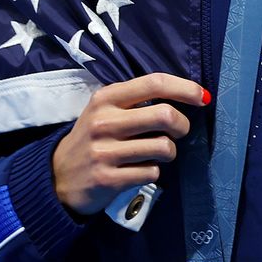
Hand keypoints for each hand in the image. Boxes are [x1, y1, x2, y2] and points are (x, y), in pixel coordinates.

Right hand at [52, 73, 210, 215]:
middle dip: (183, 125)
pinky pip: (152, 172)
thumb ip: (138, 100)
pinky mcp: (108, 178)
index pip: (154, 83)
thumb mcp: (106, 110)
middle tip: (179, 132)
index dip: (185, 88)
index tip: (202, 97)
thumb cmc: (94, 138)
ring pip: (163, 147)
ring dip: (169, 152)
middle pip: (165, 115)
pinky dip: (153, 171)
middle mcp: (104, 121)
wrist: (59, 176)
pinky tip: (140, 169)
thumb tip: (188, 95)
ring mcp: (104, 151)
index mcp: (106, 98)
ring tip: (158, 153)